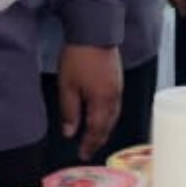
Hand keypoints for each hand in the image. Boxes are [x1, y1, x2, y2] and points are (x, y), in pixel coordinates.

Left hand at [56, 43, 123, 160]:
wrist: (94, 31)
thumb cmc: (78, 58)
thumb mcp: (67, 86)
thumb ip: (69, 112)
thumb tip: (70, 133)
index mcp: (101, 101)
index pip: (96, 130)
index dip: (89, 144)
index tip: (83, 155)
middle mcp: (113, 98)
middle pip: (108, 125)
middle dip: (99, 139)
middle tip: (89, 150)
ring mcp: (118, 88)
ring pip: (114, 116)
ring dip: (105, 129)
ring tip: (95, 136)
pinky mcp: (117, 79)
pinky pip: (115, 105)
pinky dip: (109, 116)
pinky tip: (102, 115)